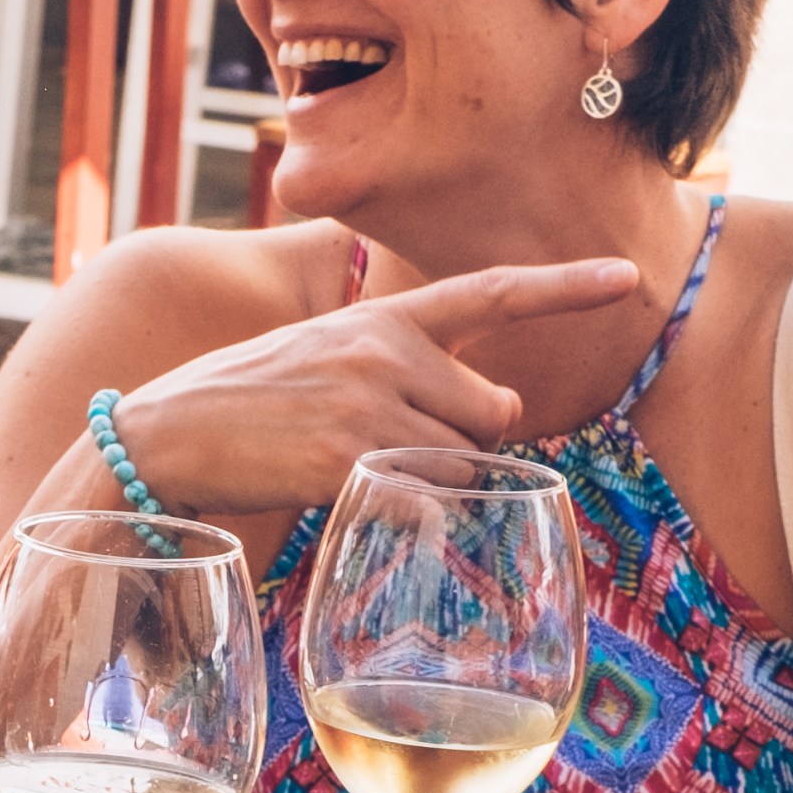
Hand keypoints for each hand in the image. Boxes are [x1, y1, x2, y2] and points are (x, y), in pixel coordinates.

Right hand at [112, 257, 638, 517]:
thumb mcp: (323, 351)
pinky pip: (426, 499)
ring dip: (428, 477)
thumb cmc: (242, 398)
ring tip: (347, 461)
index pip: (488, 292)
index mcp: (381, 316)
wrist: (163, 432)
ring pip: (462, 462)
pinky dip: (408, 512)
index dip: (564, 288)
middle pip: (491, 411)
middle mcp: (385, 349)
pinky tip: (345, 493)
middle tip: (385, 442)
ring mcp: (371, 405)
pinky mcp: (352, 460)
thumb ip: (402, 363)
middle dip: (463, 437)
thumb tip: (493, 406)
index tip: (629, 279)